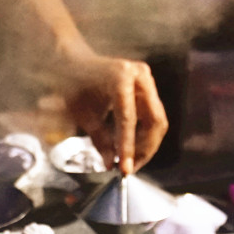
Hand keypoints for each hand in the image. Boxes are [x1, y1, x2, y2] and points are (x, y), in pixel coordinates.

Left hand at [60, 53, 167, 174]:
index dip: (128, 147)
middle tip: (130, 168)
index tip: (125, 169)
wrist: (77, 64)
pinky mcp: (149, 87)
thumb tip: (111, 165)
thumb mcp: (83, 115)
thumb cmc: (76, 87)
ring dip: (147, 144)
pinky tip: (133, 147)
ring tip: (130, 160)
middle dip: (144, 149)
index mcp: (119, 79)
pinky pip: (154, 116)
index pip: (128, 119)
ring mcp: (147, 80)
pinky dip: (145, 134)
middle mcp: (139, 76)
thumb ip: (100, 140)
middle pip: (153, 121)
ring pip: (157, 121)